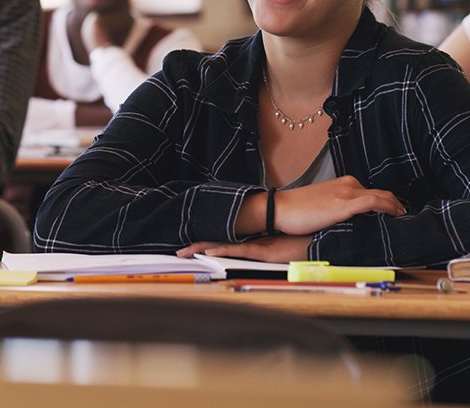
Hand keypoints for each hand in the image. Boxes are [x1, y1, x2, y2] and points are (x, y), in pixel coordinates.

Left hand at [177, 235, 312, 262]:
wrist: (319, 240)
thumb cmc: (301, 246)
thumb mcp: (278, 253)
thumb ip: (264, 254)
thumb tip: (256, 258)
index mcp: (251, 243)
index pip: (222, 243)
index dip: (205, 245)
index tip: (188, 248)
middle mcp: (250, 242)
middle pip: (218, 242)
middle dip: (197, 247)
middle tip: (179, 253)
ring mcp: (256, 245)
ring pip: (223, 246)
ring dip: (203, 248)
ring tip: (186, 252)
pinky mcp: (264, 250)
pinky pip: (241, 250)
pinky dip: (224, 251)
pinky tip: (210, 254)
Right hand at [272, 176, 405, 234]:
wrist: (279, 209)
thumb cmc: (296, 210)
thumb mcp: (322, 205)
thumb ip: (339, 207)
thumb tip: (353, 221)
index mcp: (343, 184)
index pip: (373, 192)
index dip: (388, 204)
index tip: (395, 216)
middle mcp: (348, 185)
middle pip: (382, 193)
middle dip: (396, 206)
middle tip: (403, 220)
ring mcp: (346, 193)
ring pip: (382, 196)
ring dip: (396, 208)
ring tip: (402, 221)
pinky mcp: (343, 204)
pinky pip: (374, 202)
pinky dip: (388, 207)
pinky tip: (395, 216)